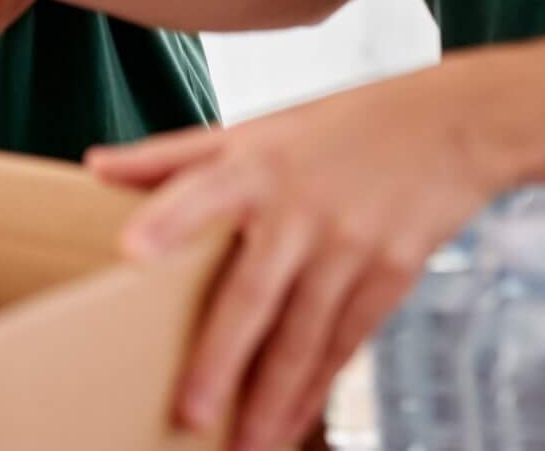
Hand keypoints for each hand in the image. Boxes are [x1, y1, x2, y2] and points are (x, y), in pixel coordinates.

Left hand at [86, 67, 499, 450]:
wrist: (450, 126)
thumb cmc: (334, 127)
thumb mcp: (255, 128)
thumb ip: (174, 155)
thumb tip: (94, 166)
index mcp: (255, 165)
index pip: (200, 190)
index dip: (167, 220)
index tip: (130, 253)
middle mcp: (299, 209)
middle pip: (253, 292)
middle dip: (221, 358)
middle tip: (189, 415)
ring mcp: (349, 246)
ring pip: (304, 336)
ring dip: (273, 399)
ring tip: (244, 449)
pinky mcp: (392, 275)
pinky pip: (346, 343)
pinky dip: (317, 388)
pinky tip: (290, 425)